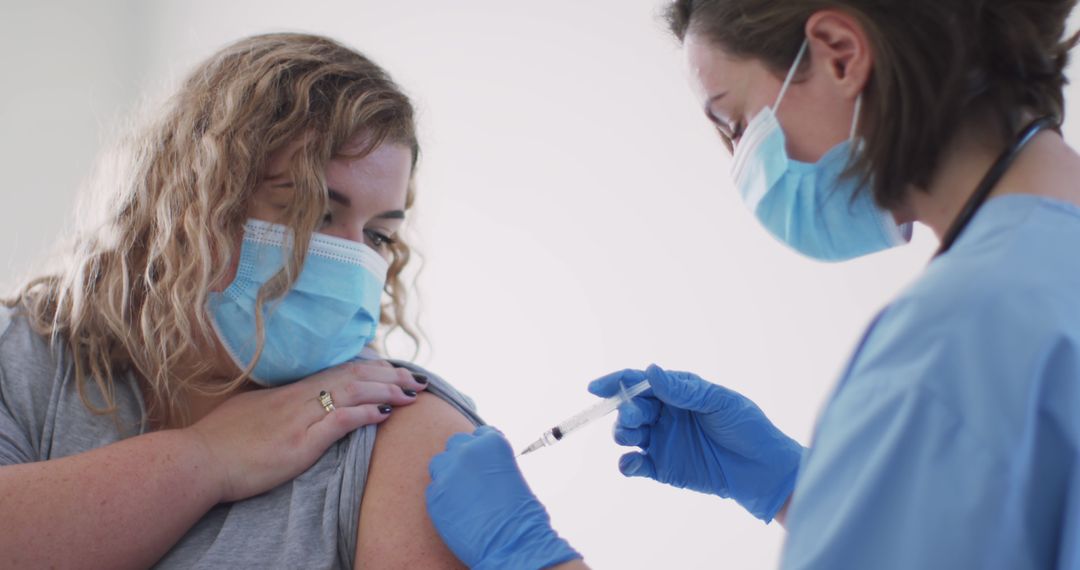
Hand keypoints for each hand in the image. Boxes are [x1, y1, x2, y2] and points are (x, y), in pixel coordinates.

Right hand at [184, 360, 427, 502]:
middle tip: (417, 380)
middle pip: (354, 376)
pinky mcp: (300, 442)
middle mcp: (298, 397)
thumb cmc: (217, 442)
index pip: (339, 370)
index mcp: (288, 390)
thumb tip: (289, 405)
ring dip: (388, 391)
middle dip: (390, 376)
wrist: (197, 461)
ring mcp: (300, 417)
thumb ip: (274, 405)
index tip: (394, 370)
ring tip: (413, 394)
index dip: (371, 368)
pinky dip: (366, 414)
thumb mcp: (250, 412)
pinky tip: (386, 413)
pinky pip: (340, 420)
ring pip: (353, 392)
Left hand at [426, 426, 581, 569]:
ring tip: (462, 494)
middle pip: (456, 443)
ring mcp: (447, 473)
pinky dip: (442, 497)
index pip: (481, 434)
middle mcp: (467, 452)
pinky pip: (434, 489)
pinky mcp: (434, 496)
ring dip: (448, 473)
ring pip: (439, 463)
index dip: (482, 449)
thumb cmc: (521, 516)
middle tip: (472, 479)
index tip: (484, 462)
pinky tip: (457, 510)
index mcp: (492, 443)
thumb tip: (481, 466)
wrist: (510, 545)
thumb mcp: (512, 476)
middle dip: (463, 458)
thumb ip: (493, 463)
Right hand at [589, 364, 803, 521]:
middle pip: (629, 407)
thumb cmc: (747, 427)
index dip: (616, 382)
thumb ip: (683, 390)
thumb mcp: (719, 402)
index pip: (639, 382)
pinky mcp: (663, 468)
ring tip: (631, 436)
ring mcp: (662, 441)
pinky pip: (636, 465)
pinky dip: (627, 464)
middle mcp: (664, 414)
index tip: (596, 387)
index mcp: (676, 392)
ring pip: (627, 434)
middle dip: (624, 409)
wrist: (764, 470)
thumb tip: (651, 370)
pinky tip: (631, 463)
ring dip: (621, 432)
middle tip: (634, 415)